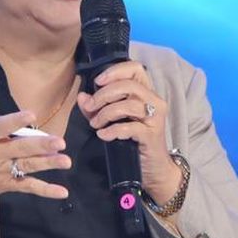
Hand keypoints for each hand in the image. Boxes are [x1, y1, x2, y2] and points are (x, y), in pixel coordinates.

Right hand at [0, 86, 70, 235]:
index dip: (15, 121)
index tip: (31, 115)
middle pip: (19, 149)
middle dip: (40, 146)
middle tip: (59, 142)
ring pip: (27, 167)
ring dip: (48, 164)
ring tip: (66, 161)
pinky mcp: (4, 184)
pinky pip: (26, 187)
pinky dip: (45, 190)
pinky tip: (62, 192)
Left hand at [77, 61, 181, 206]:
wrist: (153, 168)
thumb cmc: (133, 141)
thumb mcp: (112, 120)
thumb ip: (96, 107)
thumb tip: (82, 96)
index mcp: (147, 92)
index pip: (135, 68)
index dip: (115, 71)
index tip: (98, 82)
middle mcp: (155, 101)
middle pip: (128, 85)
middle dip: (103, 95)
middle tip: (90, 108)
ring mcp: (155, 118)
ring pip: (128, 105)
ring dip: (106, 113)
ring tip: (96, 124)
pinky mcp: (152, 135)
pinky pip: (130, 127)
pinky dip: (113, 130)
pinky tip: (104, 135)